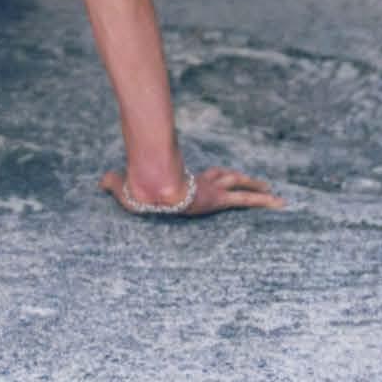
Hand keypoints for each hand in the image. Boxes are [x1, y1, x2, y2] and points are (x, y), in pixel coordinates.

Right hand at [100, 164, 283, 218]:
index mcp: (185, 183)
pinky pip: (247, 200)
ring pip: (241, 186)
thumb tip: (100, 181)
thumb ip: (116, 185)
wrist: (153, 183)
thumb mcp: (126, 190)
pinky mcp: (219, 198)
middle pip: (227, 178)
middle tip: (260, 184)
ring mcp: (213, 189)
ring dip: (258, 189)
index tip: (219, 182)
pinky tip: (281, 202)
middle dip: (243, 182)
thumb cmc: (141, 187)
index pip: (203, 180)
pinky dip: (264, 200)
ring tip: (277, 195)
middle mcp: (202, 183)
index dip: (212, 181)